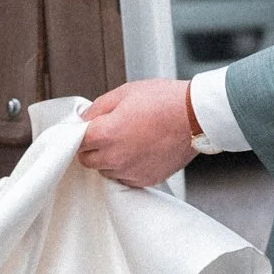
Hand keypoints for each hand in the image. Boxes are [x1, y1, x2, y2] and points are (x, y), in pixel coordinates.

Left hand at [76, 80, 195, 188]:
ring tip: (128, 140)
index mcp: (106, 134)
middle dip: (92, 147)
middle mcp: (116, 158)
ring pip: (106, 171)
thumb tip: (84, 119)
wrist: (197, 116)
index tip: (87, 131)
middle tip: (108, 133)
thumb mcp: (124, 93)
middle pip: (87, 160)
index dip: (80, 135)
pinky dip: (127, 168)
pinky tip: (139, 151)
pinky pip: (126, 178)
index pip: (76, 143)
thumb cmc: (165, 101)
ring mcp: (131, 172)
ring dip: (110, 159)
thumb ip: (98, 108)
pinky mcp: (146, 180)